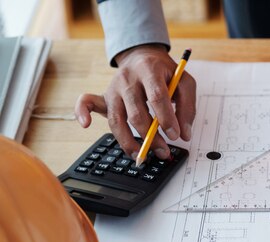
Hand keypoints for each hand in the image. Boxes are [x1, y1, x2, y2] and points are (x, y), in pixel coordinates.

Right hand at [74, 44, 196, 158]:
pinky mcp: (104, 95)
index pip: (157, 96)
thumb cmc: (165, 73)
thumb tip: (184, 134)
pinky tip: (86, 125)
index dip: (166, 119)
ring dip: (128, 141)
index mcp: (150, 70)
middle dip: (150, 137)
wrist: (143, 56)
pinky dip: (82, 112)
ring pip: (116, 118)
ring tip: (140, 156)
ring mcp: (113, 87)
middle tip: (164, 151)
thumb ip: (187, 107)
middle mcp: (128, 79)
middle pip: (136, 112)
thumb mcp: (184, 83)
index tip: (175, 135)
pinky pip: (87, 102)